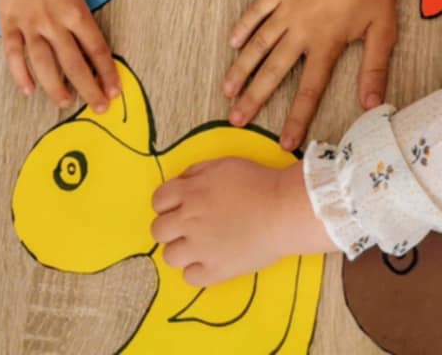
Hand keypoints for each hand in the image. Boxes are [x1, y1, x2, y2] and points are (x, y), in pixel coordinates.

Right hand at [0, 0, 119, 110]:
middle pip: (74, 63)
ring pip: (44, 65)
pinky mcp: (9, 24)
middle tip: (98, 106)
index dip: (106, 73)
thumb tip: (85, 47)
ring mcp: (29, 25)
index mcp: (75, 11)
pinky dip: (20, 75)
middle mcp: (53, 22)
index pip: (96, 49)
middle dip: (89, 88)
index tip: (115, 91)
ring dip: (56, 87)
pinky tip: (29, 90)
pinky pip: (14, 55)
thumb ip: (79, 18)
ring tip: (66, 102)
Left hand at [151, 157, 335, 286]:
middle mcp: (188, 221)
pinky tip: (210, 262)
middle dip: (170, 228)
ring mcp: (200, 248)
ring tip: (199, 247)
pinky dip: (196, 271)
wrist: (283, 210)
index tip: (179, 207)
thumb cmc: (258, 183)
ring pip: (170, 256)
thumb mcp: (223, 165)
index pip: (158, 201)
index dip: (166, 204)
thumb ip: (196, 172)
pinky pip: (189, 277)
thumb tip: (181, 183)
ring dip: (181, 251)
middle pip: (158, 231)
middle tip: (188, 227)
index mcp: (189, 193)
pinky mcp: (215, 270)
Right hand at [224, 0, 396, 149]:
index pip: (309, 91)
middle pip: (273, 72)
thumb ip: (374, 69)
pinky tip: (233, 44)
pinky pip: (256, 12)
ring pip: (258, 45)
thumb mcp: (382, 31)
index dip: (296, 119)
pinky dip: (243, 28)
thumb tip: (371, 105)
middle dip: (254, 99)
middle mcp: (302, 31)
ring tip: (227, 90)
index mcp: (327, 44)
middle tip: (235, 119)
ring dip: (241, 69)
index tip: (285, 142)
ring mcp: (287, 8)